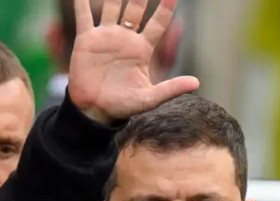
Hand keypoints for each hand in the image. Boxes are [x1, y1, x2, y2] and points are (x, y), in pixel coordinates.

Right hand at [67, 0, 199, 123]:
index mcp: (142, 49)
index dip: (165, 8)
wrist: (96, 109)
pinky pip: (84, 16)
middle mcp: (126, 39)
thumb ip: (172, 88)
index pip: (158, 23)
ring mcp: (106, 37)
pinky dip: (81, 2)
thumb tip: (197, 82)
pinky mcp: (87, 40)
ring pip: (112, 7)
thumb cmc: (125, 105)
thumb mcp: (150, 97)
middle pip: (135, 10)